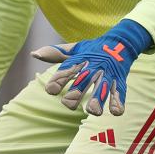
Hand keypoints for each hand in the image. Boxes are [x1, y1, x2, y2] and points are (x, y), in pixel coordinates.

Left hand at [30, 18, 151, 115]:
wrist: (121, 41)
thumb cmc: (92, 49)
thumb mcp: (75, 49)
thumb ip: (54, 53)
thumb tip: (33, 54)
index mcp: (80, 59)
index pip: (67, 69)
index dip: (59, 80)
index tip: (50, 90)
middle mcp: (93, 67)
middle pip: (83, 80)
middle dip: (76, 93)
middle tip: (68, 103)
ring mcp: (107, 74)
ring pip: (102, 88)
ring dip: (97, 99)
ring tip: (92, 111)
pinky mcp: (119, 81)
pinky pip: (119, 93)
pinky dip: (118, 102)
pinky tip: (115, 112)